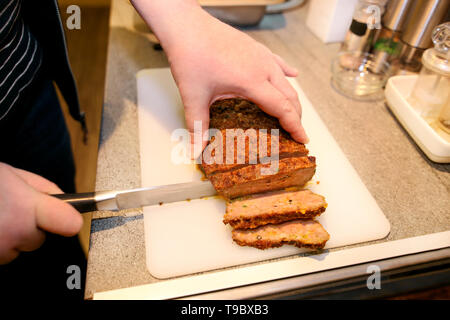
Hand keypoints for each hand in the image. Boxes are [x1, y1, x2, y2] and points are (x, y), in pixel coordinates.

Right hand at [0, 163, 82, 263]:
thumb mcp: (11, 173)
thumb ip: (41, 188)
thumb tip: (61, 200)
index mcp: (26, 207)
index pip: (69, 223)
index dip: (68, 219)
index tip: (67, 216)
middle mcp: (14, 233)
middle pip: (38, 239)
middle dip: (29, 227)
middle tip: (8, 210)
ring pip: (16, 250)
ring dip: (8, 238)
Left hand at [131, 0, 308, 151]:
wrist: (186, 25)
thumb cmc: (191, 56)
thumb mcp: (194, 96)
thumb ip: (197, 126)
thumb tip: (196, 151)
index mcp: (253, 81)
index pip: (283, 108)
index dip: (295, 126)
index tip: (303, 139)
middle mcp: (263, 67)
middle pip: (290, 95)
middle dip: (296, 115)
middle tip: (296, 132)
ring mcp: (260, 55)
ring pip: (285, 80)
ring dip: (291, 98)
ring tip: (292, 112)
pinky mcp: (255, 47)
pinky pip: (278, 62)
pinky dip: (286, 73)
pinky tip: (292, 74)